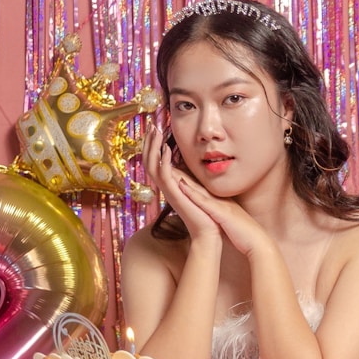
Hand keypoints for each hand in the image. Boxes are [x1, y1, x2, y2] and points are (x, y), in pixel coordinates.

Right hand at [143, 124, 218, 240]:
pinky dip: (163, 161)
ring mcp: (169, 192)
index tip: (155, 128)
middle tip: (151, 124)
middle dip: (149, 142)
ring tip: (155, 130)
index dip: (153, 145)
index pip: (155, 161)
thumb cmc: (207, 214)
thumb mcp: (198, 190)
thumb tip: (196, 164)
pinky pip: (165, 176)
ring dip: (153, 147)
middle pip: (149, 161)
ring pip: (152, 166)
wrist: (210, 234)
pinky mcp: (176, 196)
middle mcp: (166, 187)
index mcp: (171, 185)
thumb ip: (192, 178)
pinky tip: (166, 148)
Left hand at [174, 172, 271, 258]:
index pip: (201, 189)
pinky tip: (181, 185)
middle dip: (181, 173)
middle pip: (198, 184)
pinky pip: (204, 202)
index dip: (187, 179)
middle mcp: (220, 200)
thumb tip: (212, 217)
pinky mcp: (222, 213)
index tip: (173, 171)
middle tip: (165, 161)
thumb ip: (220, 216)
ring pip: (199, 189)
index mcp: (220, 203)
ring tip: (168, 167)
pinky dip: (192, 193)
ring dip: (184, 178)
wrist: (258, 242)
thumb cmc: (244, 235)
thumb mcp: (228, 222)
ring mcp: (221, 205)